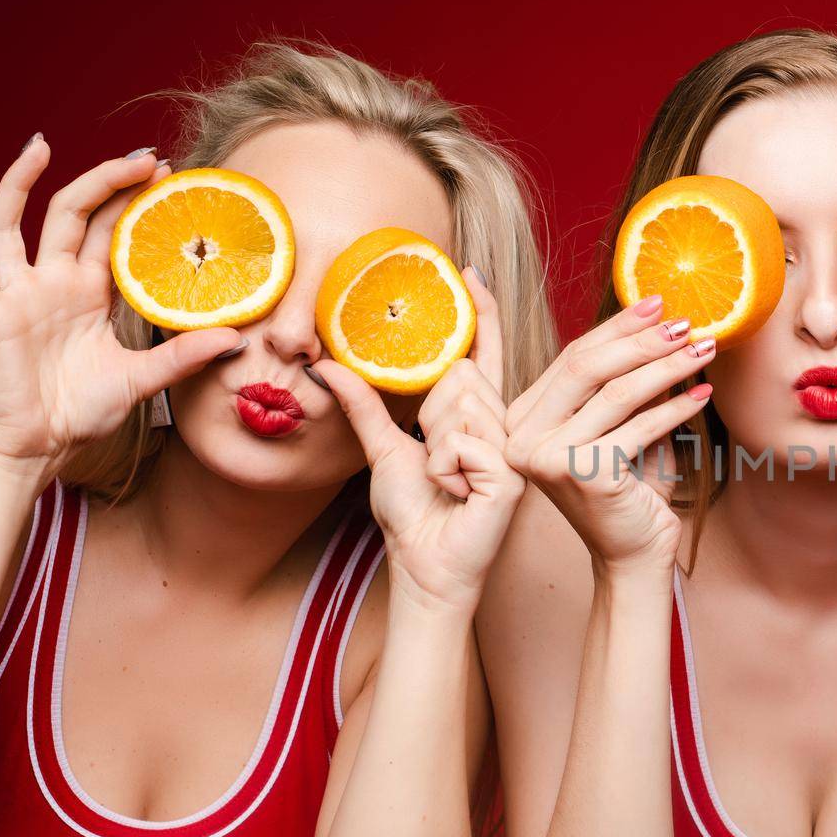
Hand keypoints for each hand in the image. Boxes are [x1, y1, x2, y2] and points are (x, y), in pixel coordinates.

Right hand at [0, 138, 240, 483]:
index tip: (180, 188)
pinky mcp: (5, 290)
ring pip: (58, 213)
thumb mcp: (140, 380)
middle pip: (95, 217)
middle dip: (126, 187)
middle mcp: (62, 281)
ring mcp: (31, 282)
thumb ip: (182, 357)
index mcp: (93, 298)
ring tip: (129, 159)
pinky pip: (0, 229)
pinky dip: (13, 186)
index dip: (146, 213)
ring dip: (91, 181)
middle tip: (165, 167)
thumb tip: (236, 339)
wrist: (30, 444)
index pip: (122, 241)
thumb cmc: (76, 414)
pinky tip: (35, 153)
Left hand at [314, 269, 523, 614]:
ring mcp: (511, 449)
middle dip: (433, 417)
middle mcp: (501, 426)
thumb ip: (362, 403)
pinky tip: (458, 494)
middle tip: (435, 460)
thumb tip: (325, 363)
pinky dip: (446, 470)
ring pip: (461, 407)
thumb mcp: (381, 449)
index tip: (468, 272)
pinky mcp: (512, 474)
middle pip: (461, 377)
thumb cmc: (413, 514)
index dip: (480, 314)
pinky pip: (463, 443)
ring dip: (436, 448)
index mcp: (476, 417)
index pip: (482, 354)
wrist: (427, 564)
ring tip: (446, 480)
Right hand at [504, 297, 713, 572]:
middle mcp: (524, 437)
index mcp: (524, 418)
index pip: (573, 358)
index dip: (617, 328)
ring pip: (617, 393)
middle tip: (685, 323)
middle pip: (587, 368)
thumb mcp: (622, 425)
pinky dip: (676, 408)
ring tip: (703, 350)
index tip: (656, 304)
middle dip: (641, 340)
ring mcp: (548, 457)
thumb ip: (625, 382)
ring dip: (667, 367)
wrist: (634, 552)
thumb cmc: (630, 487)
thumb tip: (659, 324)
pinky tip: (703, 395)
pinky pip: (639, 427)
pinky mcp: (583, 474)